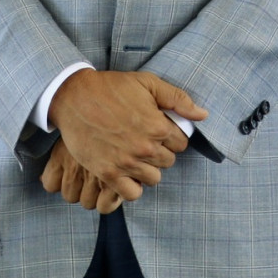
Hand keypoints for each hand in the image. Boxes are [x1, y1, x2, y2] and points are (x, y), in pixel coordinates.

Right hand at [47, 69, 206, 202]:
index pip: (182, 143)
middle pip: (168, 162)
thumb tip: (203, 115)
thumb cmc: (111, 88)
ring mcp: (126, 162)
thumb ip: (177, 99)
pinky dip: (132, 187)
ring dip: (147, 169)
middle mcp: (145, 147)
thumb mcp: (147, 83)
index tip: (158, 131)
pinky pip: (132, 194)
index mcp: (158, 125)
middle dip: (160, 152)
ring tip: (135, 155)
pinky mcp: (108, 173)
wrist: (74, 97)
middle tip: (143, 140)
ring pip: (153, 178)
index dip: (171, 136)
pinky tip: (127, 173)